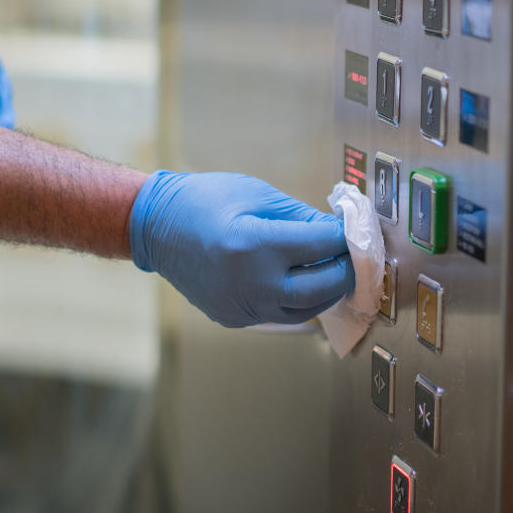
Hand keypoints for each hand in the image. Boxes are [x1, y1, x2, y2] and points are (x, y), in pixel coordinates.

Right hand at [130, 171, 354, 326]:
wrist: (155, 227)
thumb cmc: (203, 201)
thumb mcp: (256, 194)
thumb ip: (301, 215)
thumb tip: (338, 229)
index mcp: (254, 244)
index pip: (322, 246)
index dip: (346, 236)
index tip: (357, 227)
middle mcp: (249, 283)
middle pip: (323, 286)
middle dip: (348, 268)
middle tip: (357, 252)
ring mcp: (241, 306)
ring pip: (306, 309)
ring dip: (328, 289)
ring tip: (334, 266)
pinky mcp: (235, 318)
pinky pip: (281, 315)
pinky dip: (299, 299)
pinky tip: (304, 280)